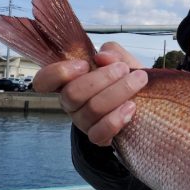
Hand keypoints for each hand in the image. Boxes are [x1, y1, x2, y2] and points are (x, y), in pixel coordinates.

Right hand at [33, 42, 147, 145]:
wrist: (145, 101)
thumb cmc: (126, 78)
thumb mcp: (121, 58)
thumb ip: (111, 52)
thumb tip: (102, 56)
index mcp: (69, 81)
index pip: (44, 81)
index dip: (58, 73)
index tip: (84, 64)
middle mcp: (72, 103)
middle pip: (72, 94)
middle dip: (102, 78)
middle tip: (123, 69)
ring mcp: (83, 122)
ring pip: (92, 109)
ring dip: (118, 92)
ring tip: (138, 81)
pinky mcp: (98, 137)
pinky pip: (100, 133)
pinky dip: (117, 119)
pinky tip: (131, 107)